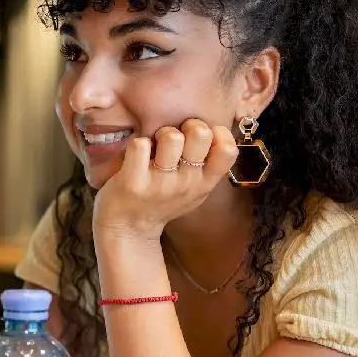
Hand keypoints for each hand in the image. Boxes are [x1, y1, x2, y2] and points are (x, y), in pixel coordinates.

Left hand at [91, 118, 238, 241]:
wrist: (129, 230)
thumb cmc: (163, 200)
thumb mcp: (195, 190)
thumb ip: (209, 166)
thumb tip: (219, 130)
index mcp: (205, 183)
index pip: (228, 150)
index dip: (218, 133)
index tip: (202, 138)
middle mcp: (186, 184)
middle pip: (200, 133)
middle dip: (187, 126)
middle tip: (175, 139)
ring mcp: (160, 184)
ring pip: (171, 137)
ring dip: (161, 133)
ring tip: (155, 146)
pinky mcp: (133, 183)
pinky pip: (140, 145)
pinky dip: (136, 145)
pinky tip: (136, 157)